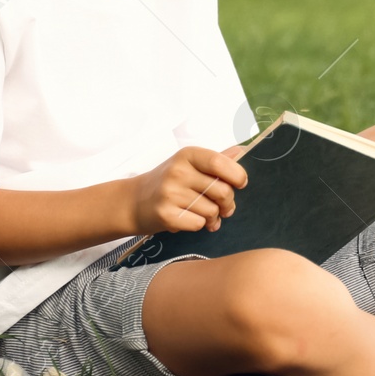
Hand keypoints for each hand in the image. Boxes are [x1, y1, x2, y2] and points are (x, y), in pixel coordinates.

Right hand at [128, 145, 247, 235]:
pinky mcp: (165, 215)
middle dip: (229, 202)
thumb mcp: (188, 164)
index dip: (237, 175)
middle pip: (221, 190)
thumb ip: (215, 159)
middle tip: (225, 207)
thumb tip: (242, 150)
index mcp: (186, 155)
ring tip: (208, 216)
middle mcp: (177, 172)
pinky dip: (200, 225)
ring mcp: (170, 194)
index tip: (240, 183)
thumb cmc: (167, 182)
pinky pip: (198, 224)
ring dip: (215, 217)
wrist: (133, 202)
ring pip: (212, 210)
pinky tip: (193, 220)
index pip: (219, 163)